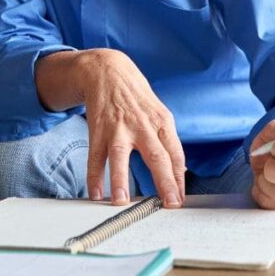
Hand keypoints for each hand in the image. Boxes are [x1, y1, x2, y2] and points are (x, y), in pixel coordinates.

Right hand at [75, 49, 184, 207]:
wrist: (109, 71)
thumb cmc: (137, 97)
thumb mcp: (159, 113)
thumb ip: (167, 141)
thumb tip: (180, 170)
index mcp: (162, 122)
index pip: (176, 154)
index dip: (179, 178)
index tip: (180, 199)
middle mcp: (142, 125)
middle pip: (157, 156)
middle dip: (165, 182)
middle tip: (170, 204)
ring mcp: (119, 127)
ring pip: (121, 156)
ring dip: (120, 180)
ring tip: (121, 202)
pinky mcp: (98, 129)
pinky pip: (96, 156)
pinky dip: (94, 176)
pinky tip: (95, 193)